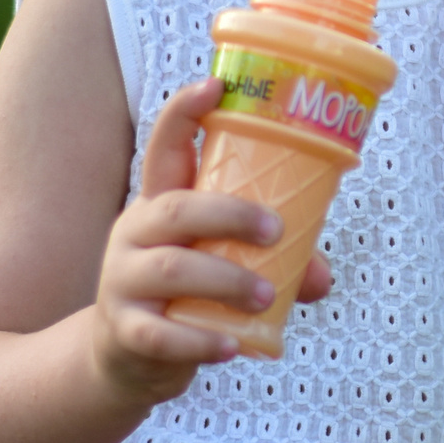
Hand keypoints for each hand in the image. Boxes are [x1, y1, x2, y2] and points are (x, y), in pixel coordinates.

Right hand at [88, 78, 332, 404]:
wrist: (128, 358)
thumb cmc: (187, 294)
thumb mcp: (222, 264)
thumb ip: (276, 261)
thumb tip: (320, 276)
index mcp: (162, 205)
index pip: (165, 148)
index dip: (184, 113)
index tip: (214, 84)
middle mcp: (135, 233)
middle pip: (176, 207)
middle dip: (229, 214)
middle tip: (275, 230)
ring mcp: (123, 281)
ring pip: (170, 268)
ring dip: (226, 279)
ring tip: (267, 295)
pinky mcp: (126, 331)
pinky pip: (160, 334)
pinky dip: (200, 342)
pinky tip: (231, 346)